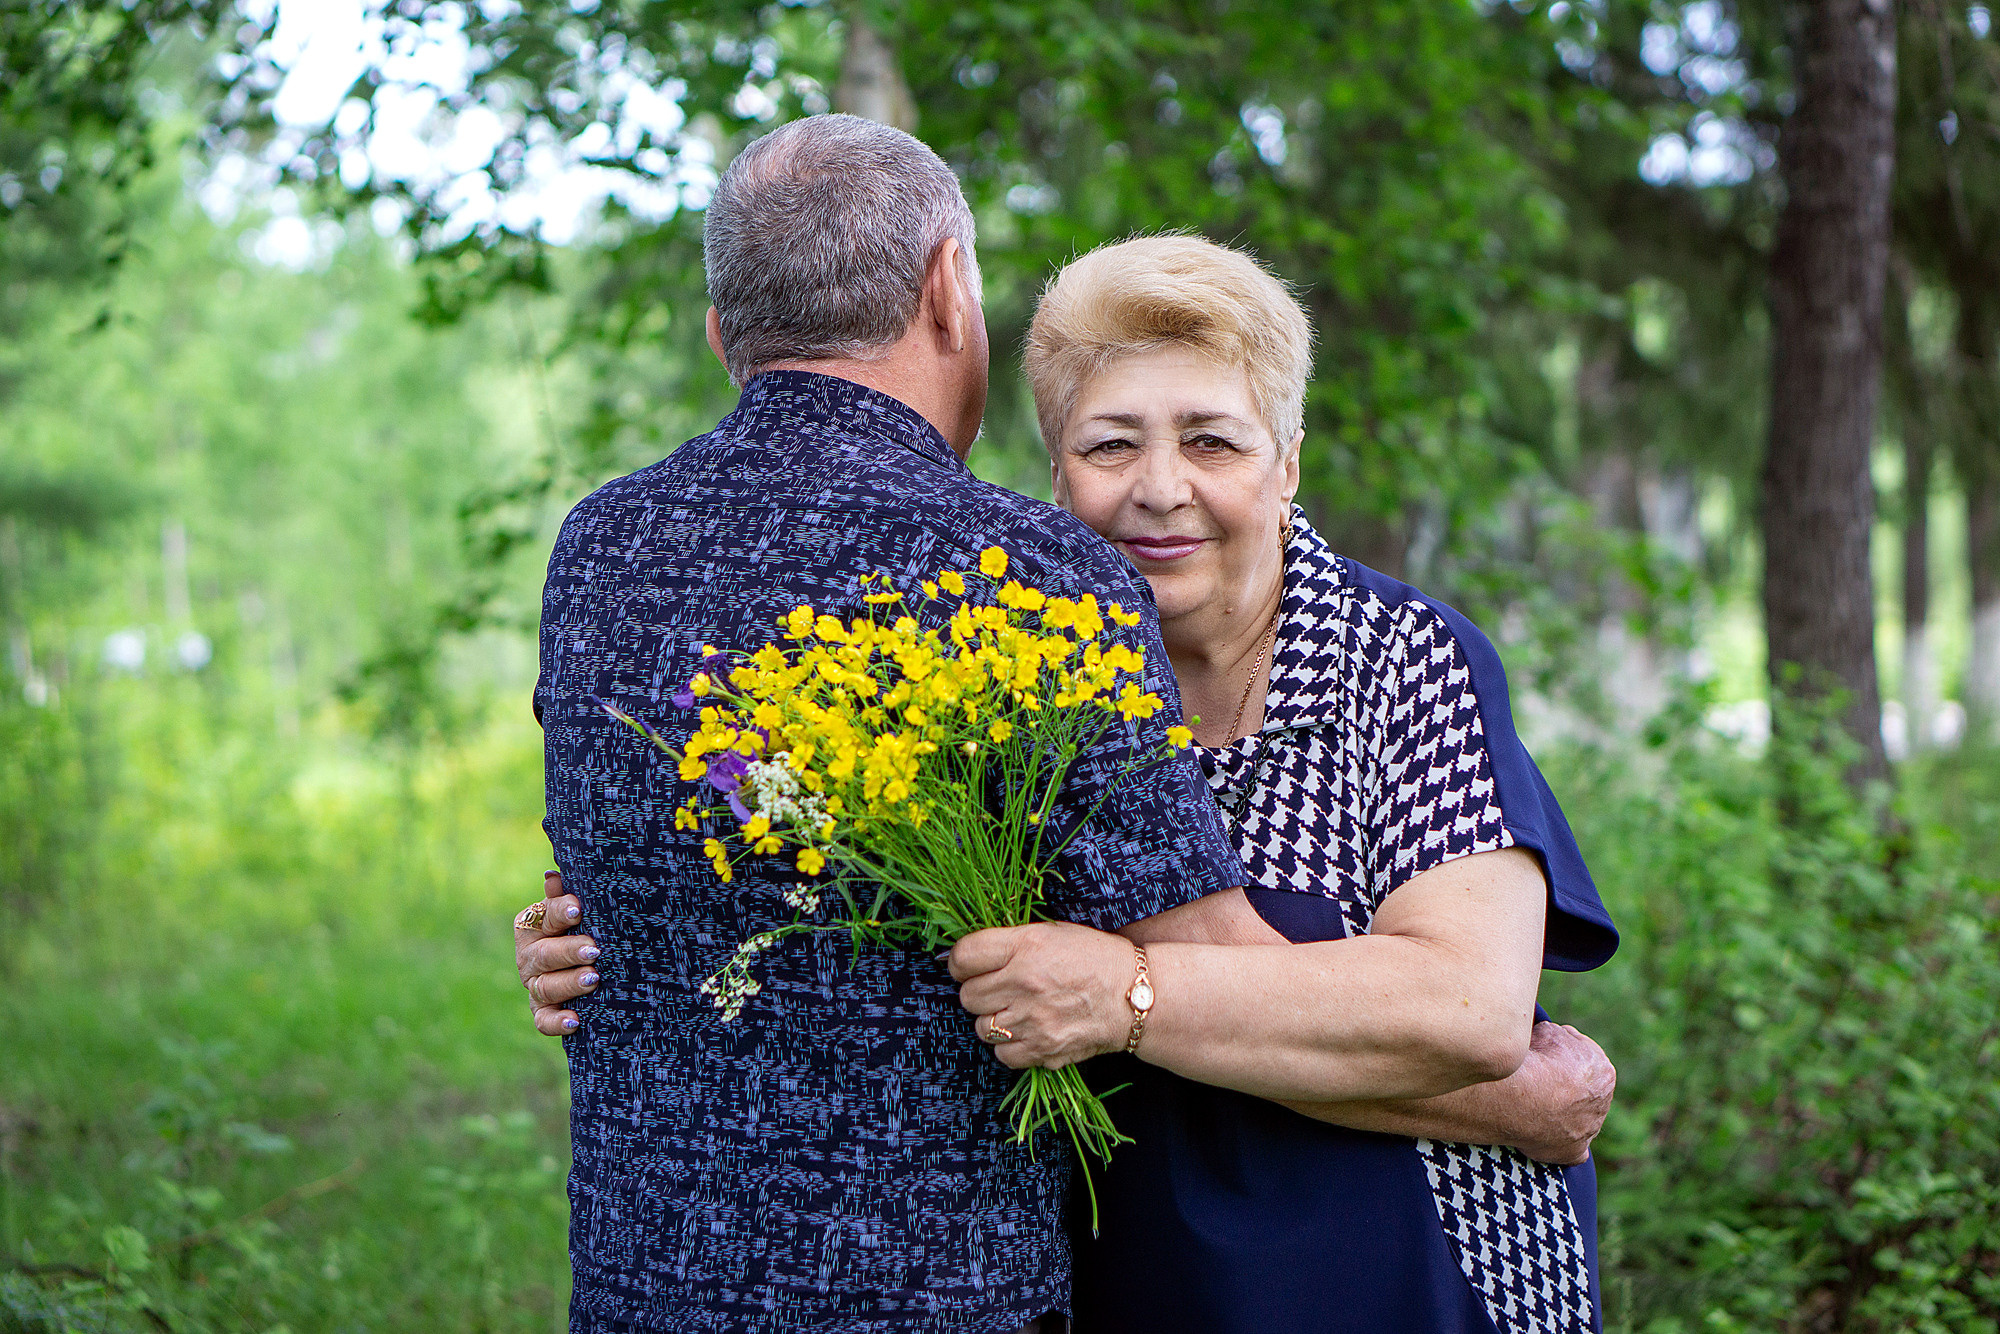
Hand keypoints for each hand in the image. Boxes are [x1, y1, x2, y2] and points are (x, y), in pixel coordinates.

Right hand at [515, 870, 600, 1035]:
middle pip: (544, 955)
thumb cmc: (583, 927)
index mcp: (533, 925)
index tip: (578, 910)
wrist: (587, 961)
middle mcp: (528, 957)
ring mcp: (534, 986)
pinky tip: (575, 1021)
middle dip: (569, 952)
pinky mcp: (542, 1011)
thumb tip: (552, 876)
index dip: (560, 912)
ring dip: (569, 984)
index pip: (545, 916)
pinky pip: (543, 1021)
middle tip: (594, 951)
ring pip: (546, 987)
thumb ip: (564, 897)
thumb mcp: (576, 911)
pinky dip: (557, 1022)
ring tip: (593, 979)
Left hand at [948, 921, 1135, 1070]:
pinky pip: (1002, 1055)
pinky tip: (1027, 1031)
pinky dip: (1010, 1046)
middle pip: (968, 996)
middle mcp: (1025, 982)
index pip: (963, 957)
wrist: (1134, 995)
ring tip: (1015, 1010)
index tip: (968, 967)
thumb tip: (964, 957)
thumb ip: (1009, 942)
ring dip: (993, 1021)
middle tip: (999, 989)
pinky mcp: (1043, 1049)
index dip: (960, 963)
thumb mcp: (1052, 932)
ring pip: (981, 1028)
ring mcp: (1033, 1019)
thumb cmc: (1093, 957)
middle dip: (979, 992)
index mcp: (1026, 946)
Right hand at [1508, 1022, 1615, 1164]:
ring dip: (1561, 1114)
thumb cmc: (1537, 1061)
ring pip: (1578, 1120)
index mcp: (1604, 1072)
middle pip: (1583, 1092)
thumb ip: (1558, 1037)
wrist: (1525, 1095)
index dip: (1560, 1057)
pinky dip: (1560, 1145)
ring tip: (1530, 1106)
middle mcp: (1603, 1102)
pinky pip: (1572, 1150)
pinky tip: (1544, 1138)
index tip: (1542, 1057)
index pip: (1583, 1060)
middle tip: (1536, 1082)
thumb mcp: (1549, 1032)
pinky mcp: (1574, 1151)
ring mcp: (1590, 1129)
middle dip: (1564, 1087)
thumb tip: (1553, 1037)